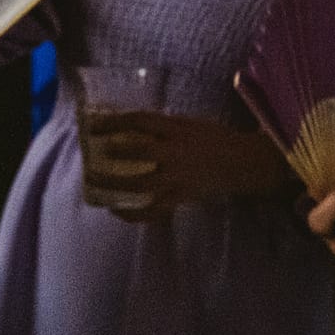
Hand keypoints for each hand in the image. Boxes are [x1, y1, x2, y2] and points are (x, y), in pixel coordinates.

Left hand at [79, 110, 289, 222]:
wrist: (241, 162)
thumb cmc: (213, 138)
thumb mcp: (188, 123)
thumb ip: (162, 127)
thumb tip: (129, 128)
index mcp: (177, 129)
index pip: (140, 121)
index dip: (114, 122)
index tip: (94, 124)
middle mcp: (176, 152)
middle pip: (139, 151)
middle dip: (113, 152)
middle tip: (93, 153)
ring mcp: (178, 177)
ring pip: (142, 183)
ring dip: (115, 184)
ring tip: (95, 183)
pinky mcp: (182, 196)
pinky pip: (154, 209)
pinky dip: (134, 213)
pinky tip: (117, 211)